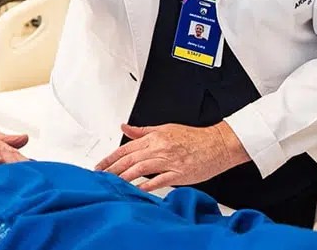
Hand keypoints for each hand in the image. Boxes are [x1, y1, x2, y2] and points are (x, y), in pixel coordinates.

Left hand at [96, 122, 247, 191]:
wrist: (217, 144)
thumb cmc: (194, 137)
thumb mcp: (165, 128)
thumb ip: (143, 131)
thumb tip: (125, 127)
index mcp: (155, 137)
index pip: (126, 148)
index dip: (110, 158)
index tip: (100, 166)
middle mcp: (159, 148)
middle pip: (130, 159)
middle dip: (112, 169)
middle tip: (101, 177)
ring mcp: (169, 161)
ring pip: (140, 169)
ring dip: (124, 177)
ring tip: (112, 183)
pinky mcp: (179, 174)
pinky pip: (159, 180)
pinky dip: (146, 185)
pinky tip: (136, 189)